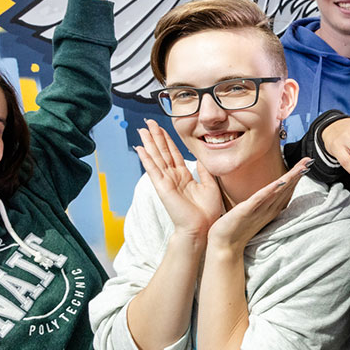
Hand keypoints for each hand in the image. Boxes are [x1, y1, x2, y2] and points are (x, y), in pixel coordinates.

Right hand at [135, 119, 222, 249]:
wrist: (202, 228)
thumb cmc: (207, 211)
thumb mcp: (210, 185)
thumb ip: (204, 171)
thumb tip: (202, 159)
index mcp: (184, 176)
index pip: (174, 154)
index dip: (168, 140)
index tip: (161, 128)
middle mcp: (173, 177)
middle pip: (162, 152)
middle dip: (156, 137)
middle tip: (147, 122)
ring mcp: (167, 182)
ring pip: (156, 158)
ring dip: (149, 143)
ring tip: (142, 130)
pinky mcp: (163, 187)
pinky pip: (154, 170)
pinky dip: (147, 159)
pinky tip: (140, 149)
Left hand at [206, 158, 310, 253]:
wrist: (225, 246)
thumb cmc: (235, 229)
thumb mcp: (250, 212)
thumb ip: (258, 202)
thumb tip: (263, 193)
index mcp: (270, 209)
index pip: (286, 190)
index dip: (296, 177)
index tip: (306, 164)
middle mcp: (268, 209)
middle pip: (286, 189)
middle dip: (297, 174)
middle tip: (309, 160)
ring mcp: (259, 211)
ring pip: (277, 192)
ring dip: (290, 180)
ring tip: (301, 168)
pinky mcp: (246, 211)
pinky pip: (260, 199)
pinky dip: (270, 190)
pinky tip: (279, 182)